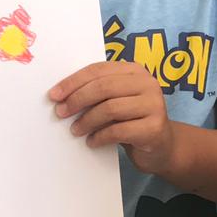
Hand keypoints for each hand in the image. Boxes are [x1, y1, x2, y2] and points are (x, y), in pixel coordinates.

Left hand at [49, 61, 174, 175]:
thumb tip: (62, 96)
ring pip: (110, 108)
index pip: (98, 70)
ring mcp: (154, 105)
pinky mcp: (154, 128)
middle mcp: (148, 84)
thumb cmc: (132, 120)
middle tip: (61, 112)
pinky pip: (118, 131)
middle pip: (103, 87)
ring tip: (75, 130)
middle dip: (77, 100)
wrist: (161, 146)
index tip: (54, 95)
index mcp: (135, 71)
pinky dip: (100, 137)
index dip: (73, 81)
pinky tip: (92, 142)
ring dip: (87, 121)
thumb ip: (98, 93)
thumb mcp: (117, 100)